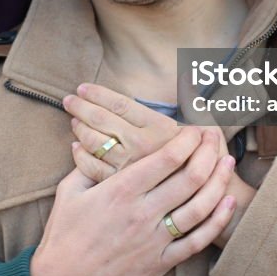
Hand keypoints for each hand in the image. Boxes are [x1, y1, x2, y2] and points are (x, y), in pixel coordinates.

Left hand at [64, 82, 224, 178]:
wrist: (205, 200)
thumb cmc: (204, 159)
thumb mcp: (205, 126)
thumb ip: (193, 100)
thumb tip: (188, 75)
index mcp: (158, 127)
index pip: (119, 104)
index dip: (97, 94)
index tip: (83, 88)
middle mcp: (141, 146)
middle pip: (101, 120)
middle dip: (82, 107)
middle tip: (70, 100)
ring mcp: (129, 167)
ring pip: (94, 142)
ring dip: (80, 128)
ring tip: (75, 120)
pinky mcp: (120, 187)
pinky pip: (91, 168)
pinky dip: (80, 155)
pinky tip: (78, 147)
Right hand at [65, 82, 252, 250]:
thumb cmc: (63, 236)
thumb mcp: (68, 192)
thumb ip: (87, 165)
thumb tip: (93, 142)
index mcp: (120, 191)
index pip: (165, 158)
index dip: (187, 139)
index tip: (194, 129)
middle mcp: (142, 212)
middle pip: (189, 177)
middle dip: (208, 152)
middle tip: (216, 137)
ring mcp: (154, 239)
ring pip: (199, 206)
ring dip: (219, 181)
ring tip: (228, 163)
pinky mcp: (160, 262)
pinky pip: (197, 241)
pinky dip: (217, 222)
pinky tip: (228, 204)